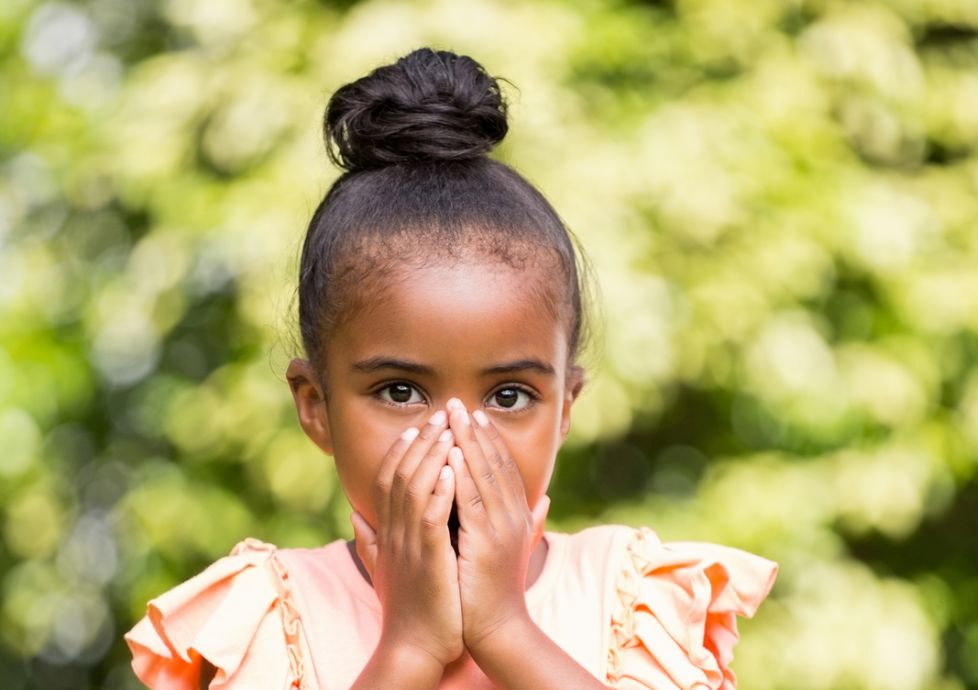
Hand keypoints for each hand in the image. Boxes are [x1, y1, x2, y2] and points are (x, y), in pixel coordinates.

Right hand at [350, 410, 463, 669]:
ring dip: (431, 457)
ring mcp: (408, 545)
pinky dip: (440, 492)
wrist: (414, 649)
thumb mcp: (386, 567)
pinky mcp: (427, 560)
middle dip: (421, 441)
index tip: (417, 425)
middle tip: (440, 413)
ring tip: (448, 430)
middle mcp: (393, 533)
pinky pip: (431, 518)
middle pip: (401, 474)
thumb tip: (355, 515)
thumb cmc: (408, 609)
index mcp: (388, 532)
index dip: (402, 449)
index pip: (390, 479)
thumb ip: (371, 539)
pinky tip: (451, 470)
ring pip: (414, 489)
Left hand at [445, 399, 548, 653]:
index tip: (473, 415)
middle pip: (495, 463)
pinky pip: (472, 500)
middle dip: (475, 431)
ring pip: (484, 475)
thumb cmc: (496, 589)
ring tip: (453, 416)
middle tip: (458, 403)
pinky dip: (463, 475)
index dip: (489, 439)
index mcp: (518, 515)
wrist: (499, 628)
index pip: (504, 467)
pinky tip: (452, 453)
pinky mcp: (486, 542)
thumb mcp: (514, 547)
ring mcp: (502, 527)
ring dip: (468, 442)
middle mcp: (514, 515)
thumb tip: (547, 502)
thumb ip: (529, 521)